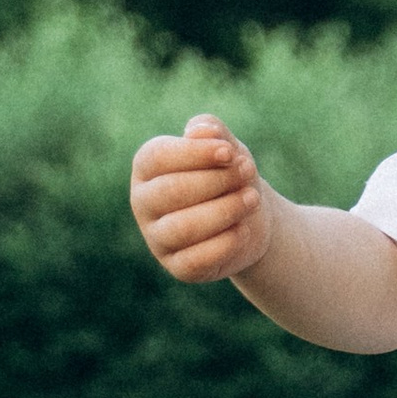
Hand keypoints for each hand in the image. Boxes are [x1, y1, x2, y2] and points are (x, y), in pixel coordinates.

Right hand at [130, 113, 273, 284]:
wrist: (251, 215)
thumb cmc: (230, 174)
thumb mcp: (226, 147)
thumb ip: (212, 133)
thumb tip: (199, 131)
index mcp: (147, 169)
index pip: (157, 157)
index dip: (195, 154)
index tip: (230, 152)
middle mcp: (144, 203)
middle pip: (171, 191)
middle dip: (217, 180)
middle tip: (248, 172)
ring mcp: (157, 238)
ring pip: (182, 228)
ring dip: (225, 210)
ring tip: (252, 198)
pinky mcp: (178, 267)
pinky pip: (195, 260)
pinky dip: (226, 243)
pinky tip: (243, 229)